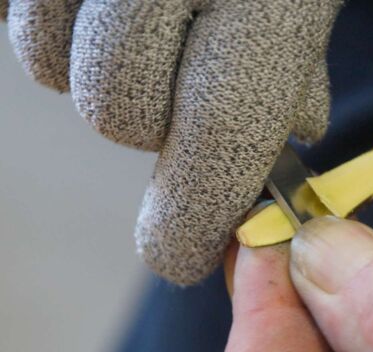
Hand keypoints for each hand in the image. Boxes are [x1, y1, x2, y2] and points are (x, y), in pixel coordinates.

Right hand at [2, 0, 340, 283]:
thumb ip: (297, 56)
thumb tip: (296, 130)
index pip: (224, 123)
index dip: (194, 211)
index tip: (176, 259)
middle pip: (122, 109)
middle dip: (148, 127)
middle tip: (175, 86)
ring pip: (55, 67)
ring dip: (100, 70)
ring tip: (138, 20)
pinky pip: (16, 18)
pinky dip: (53, 25)